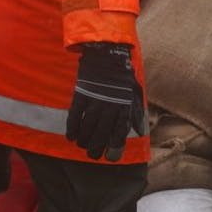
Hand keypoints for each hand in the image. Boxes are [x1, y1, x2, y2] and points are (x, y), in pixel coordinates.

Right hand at [67, 42, 146, 160]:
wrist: (107, 54)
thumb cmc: (122, 75)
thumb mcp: (135, 93)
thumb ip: (136, 113)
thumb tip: (140, 131)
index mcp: (123, 106)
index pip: (119, 132)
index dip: (114, 147)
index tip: (110, 157)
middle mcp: (110, 106)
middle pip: (102, 134)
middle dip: (97, 148)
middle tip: (93, 156)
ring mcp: (95, 101)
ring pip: (88, 127)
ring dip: (84, 140)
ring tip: (83, 146)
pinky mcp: (81, 94)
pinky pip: (75, 115)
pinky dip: (72, 128)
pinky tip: (71, 137)